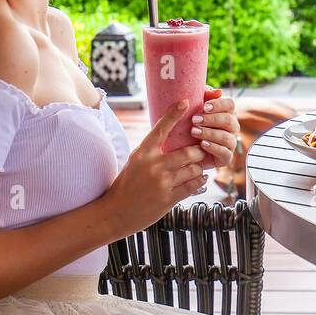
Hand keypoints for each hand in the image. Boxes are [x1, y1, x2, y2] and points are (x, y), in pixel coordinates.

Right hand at [103, 99, 208, 234]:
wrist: (115, 212)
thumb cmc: (126, 185)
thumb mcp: (135, 162)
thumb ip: (151, 151)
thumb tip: (170, 138)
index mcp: (143, 153)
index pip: (161, 128)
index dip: (174, 114)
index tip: (185, 102)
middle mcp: (153, 165)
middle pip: (188, 152)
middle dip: (198, 151)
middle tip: (200, 151)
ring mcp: (162, 182)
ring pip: (193, 169)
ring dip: (198, 168)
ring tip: (198, 167)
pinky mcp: (168, 199)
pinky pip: (192, 186)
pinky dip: (199, 181)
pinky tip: (199, 178)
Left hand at [190, 86, 239, 170]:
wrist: (186, 151)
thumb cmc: (192, 125)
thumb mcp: (195, 109)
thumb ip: (205, 97)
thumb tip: (218, 92)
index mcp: (227, 113)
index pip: (230, 104)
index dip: (218, 104)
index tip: (204, 107)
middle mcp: (232, 127)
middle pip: (228, 120)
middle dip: (211, 119)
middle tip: (194, 120)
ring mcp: (230, 143)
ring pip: (226, 137)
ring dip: (209, 133)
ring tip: (194, 132)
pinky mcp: (226, 157)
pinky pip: (225, 153)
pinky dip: (213, 148)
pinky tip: (202, 144)